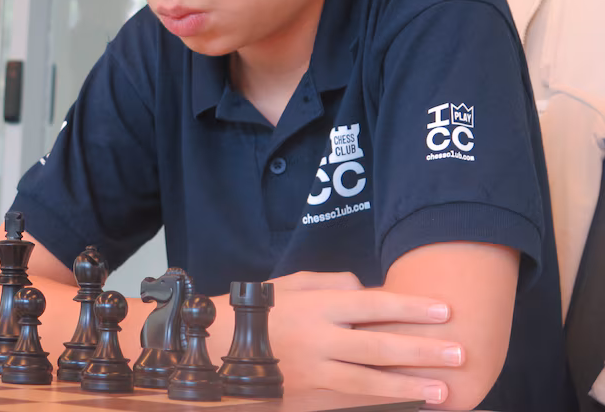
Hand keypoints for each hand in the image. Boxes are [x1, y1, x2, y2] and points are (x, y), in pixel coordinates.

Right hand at [270, 271, 462, 405]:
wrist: (223, 347)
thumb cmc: (264, 309)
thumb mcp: (294, 283)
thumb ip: (333, 282)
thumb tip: (367, 290)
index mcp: (318, 306)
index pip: (373, 304)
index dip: (411, 308)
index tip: (444, 310)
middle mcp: (320, 339)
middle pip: (379, 346)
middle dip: (422, 350)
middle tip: (459, 352)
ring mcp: (315, 371)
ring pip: (370, 381)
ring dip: (410, 386)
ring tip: (444, 391)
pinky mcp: (311, 396)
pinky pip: (352, 399)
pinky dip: (381, 403)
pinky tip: (407, 406)